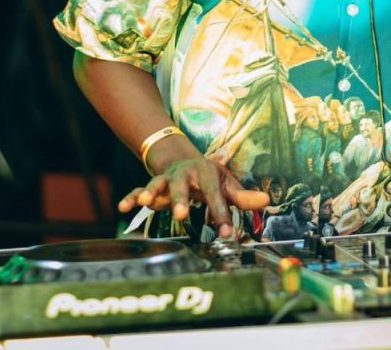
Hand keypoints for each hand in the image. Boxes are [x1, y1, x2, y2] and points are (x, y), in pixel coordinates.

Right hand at [117, 157, 269, 238]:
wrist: (183, 159)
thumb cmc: (209, 178)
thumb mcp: (227, 183)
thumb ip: (243, 196)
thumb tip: (267, 200)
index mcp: (206, 173)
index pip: (215, 194)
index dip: (221, 213)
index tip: (227, 233)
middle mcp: (184, 174)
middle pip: (182, 186)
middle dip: (181, 200)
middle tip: (181, 215)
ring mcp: (166, 179)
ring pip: (157, 184)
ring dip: (152, 192)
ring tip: (147, 203)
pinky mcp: (152, 186)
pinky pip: (138, 190)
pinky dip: (131, 198)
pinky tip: (123, 207)